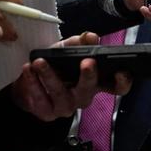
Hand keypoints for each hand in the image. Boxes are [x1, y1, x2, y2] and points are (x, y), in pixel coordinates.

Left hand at [11, 32, 132, 121]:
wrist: (27, 84)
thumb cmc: (54, 66)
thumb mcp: (66, 50)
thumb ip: (79, 43)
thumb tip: (91, 37)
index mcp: (95, 82)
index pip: (116, 87)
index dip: (122, 82)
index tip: (120, 71)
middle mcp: (84, 96)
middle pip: (90, 90)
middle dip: (89, 76)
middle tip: (87, 61)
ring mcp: (66, 107)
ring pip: (61, 94)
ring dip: (50, 76)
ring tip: (40, 62)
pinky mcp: (47, 113)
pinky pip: (40, 99)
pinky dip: (32, 83)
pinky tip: (28, 70)